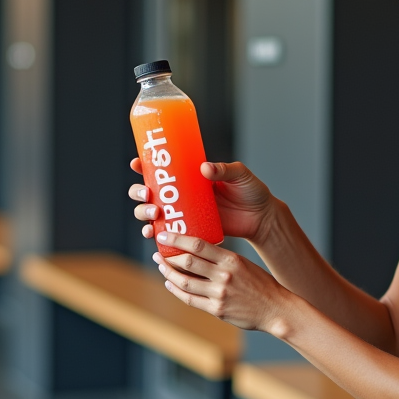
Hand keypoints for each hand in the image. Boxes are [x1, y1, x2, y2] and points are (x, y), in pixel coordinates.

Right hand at [127, 158, 276, 243]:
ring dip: (143, 214)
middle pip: (148, 192)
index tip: (136, 164)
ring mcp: (184, 214)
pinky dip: (155, 234)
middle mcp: (182, 194)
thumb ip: (224, 169)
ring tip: (153, 214)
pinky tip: (152, 235)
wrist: (262, 219)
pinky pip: (166, 234)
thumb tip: (204, 168)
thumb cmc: (251, 192)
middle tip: (148, 195)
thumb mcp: (240, 175)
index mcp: (190, 176)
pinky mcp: (190, 231)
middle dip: (139, 193)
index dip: (144, 165)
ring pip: (152, 213)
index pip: (161, 168)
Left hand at [153, 231, 295, 332]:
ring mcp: (220, 294)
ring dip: (168, 274)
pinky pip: (190, 299)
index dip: (178, 239)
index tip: (164, 234)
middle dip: (168, 257)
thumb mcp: (244, 263)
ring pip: (185, 282)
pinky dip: (177, 290)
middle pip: (187, 262)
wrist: (275, 309)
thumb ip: (221, 258)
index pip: (199, 245)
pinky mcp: (217, 310)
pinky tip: (170, 284)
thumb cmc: (260, 284)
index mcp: (231, 260)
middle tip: (158, 251)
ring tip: (161, 266)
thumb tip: (196, 250)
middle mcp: (224, 275)